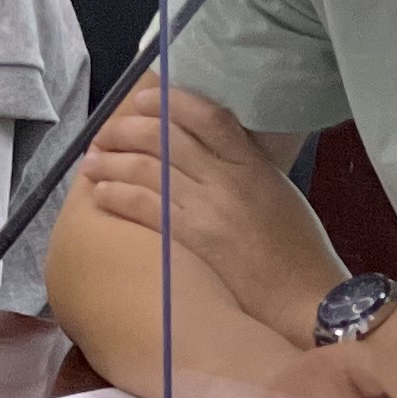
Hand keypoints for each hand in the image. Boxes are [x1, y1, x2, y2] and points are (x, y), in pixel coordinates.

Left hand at [79, 83, 346, 343]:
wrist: (305, 299)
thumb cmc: (298, 251)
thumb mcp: (278, 193)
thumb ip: (244, 167)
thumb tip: (205, 149)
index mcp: (252, 164)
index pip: (208, 116)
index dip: (171, 101)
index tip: (144, 98)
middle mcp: (227, 179)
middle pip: (166, 138)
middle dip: (127, 129)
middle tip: (106, 132)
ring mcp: (209, 208)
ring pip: (147, 170)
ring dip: (112, 161)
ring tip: (92, 160)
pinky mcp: (194, 239)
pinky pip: (145, 207)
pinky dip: (117, 195)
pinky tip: (101, 193)